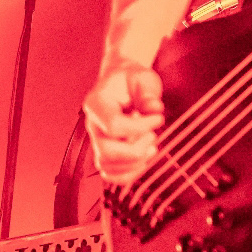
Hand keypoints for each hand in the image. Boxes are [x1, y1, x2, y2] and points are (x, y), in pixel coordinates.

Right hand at [83, 64, 163, 183]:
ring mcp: (98, 139)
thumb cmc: (129, 79)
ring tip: (150, 147)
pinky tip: (144, 160)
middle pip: (107, 152)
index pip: (113, 126)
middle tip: (152, 135)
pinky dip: (129, 174)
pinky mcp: (106, 151)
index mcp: (97, 103)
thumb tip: (153, 108)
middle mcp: (93, 124)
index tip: (157, 118)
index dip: (140, 127)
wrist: (121, 82)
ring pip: (107, 166)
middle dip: (136, 149)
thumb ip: (148, 92)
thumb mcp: (142, 77)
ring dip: (134, 163)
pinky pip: (110, 173)